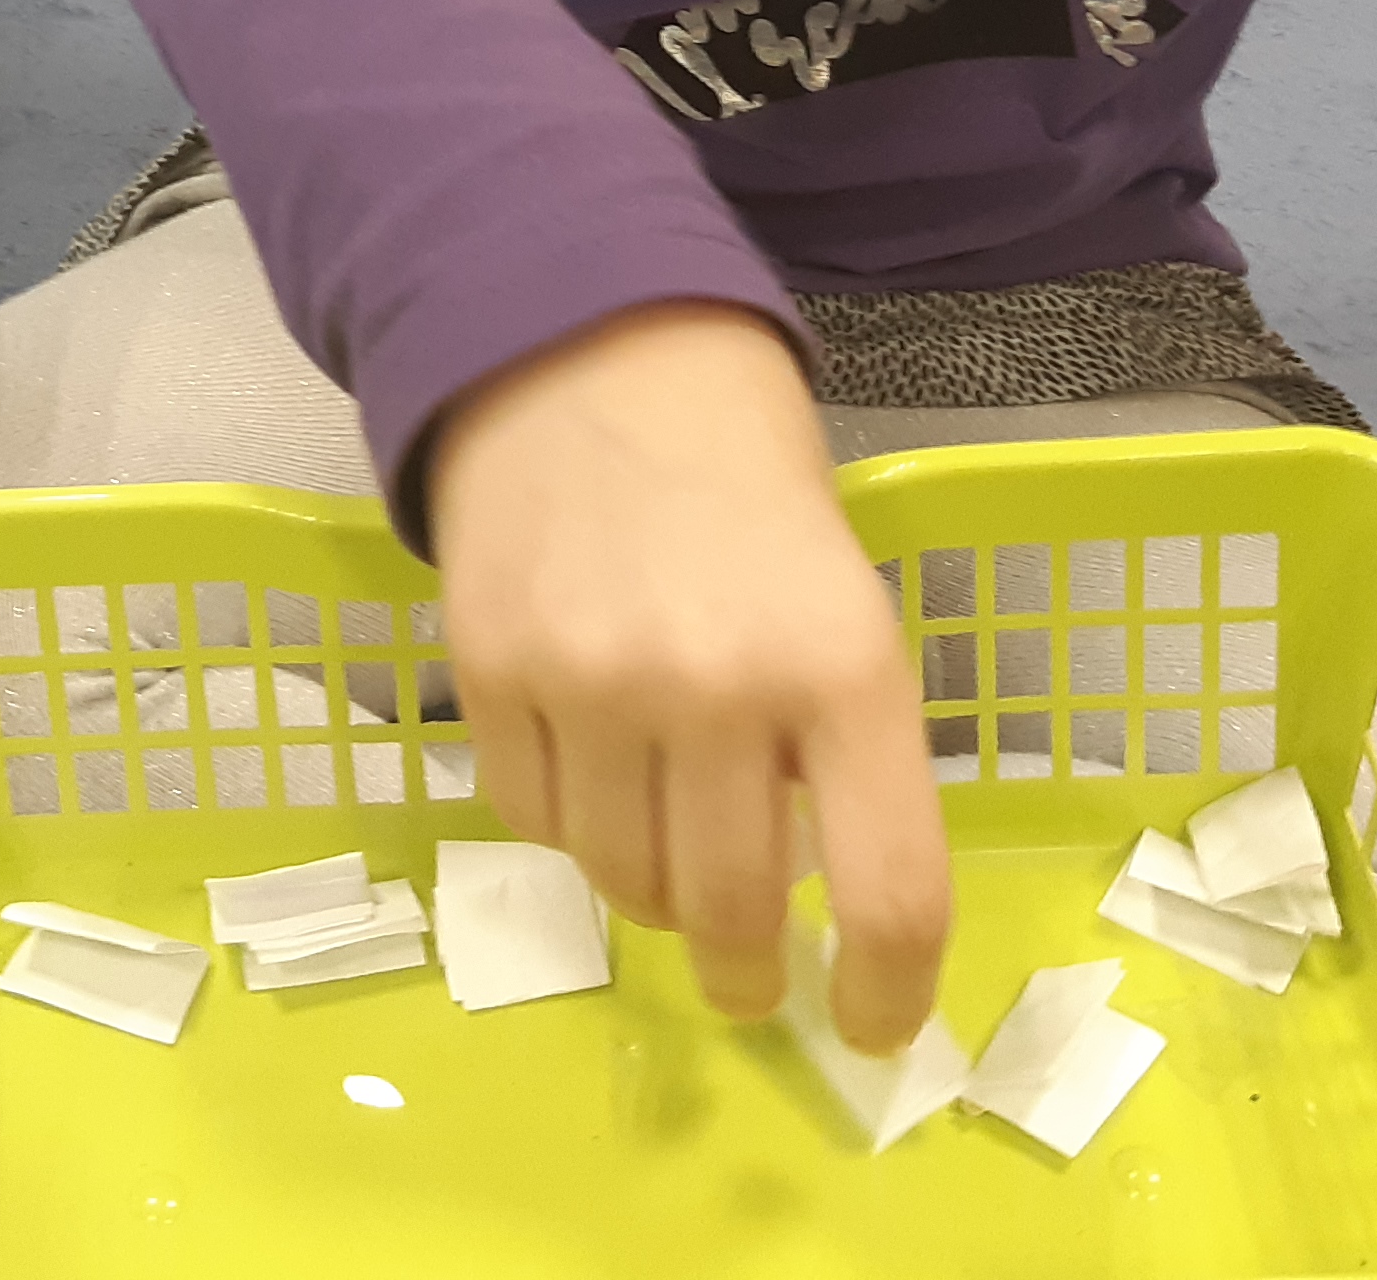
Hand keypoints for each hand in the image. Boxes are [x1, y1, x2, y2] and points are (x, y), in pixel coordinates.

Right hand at [429, 302, 950, 1050]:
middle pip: (731, 910)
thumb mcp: (842, 602)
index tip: (866, 1025)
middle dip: (745, 970)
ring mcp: (592, 681)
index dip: (886, 990)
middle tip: (746, 974)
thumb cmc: (747, 487)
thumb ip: (834, 743)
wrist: (590, 351)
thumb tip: (810, 895)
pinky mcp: (489, 669)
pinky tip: (587, 763)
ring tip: (660, 842)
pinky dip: (565, 820)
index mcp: (845, 664)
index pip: (888, 890)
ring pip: (621, 880)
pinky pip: (530, 817)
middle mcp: (719, 685)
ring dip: (649, 892)